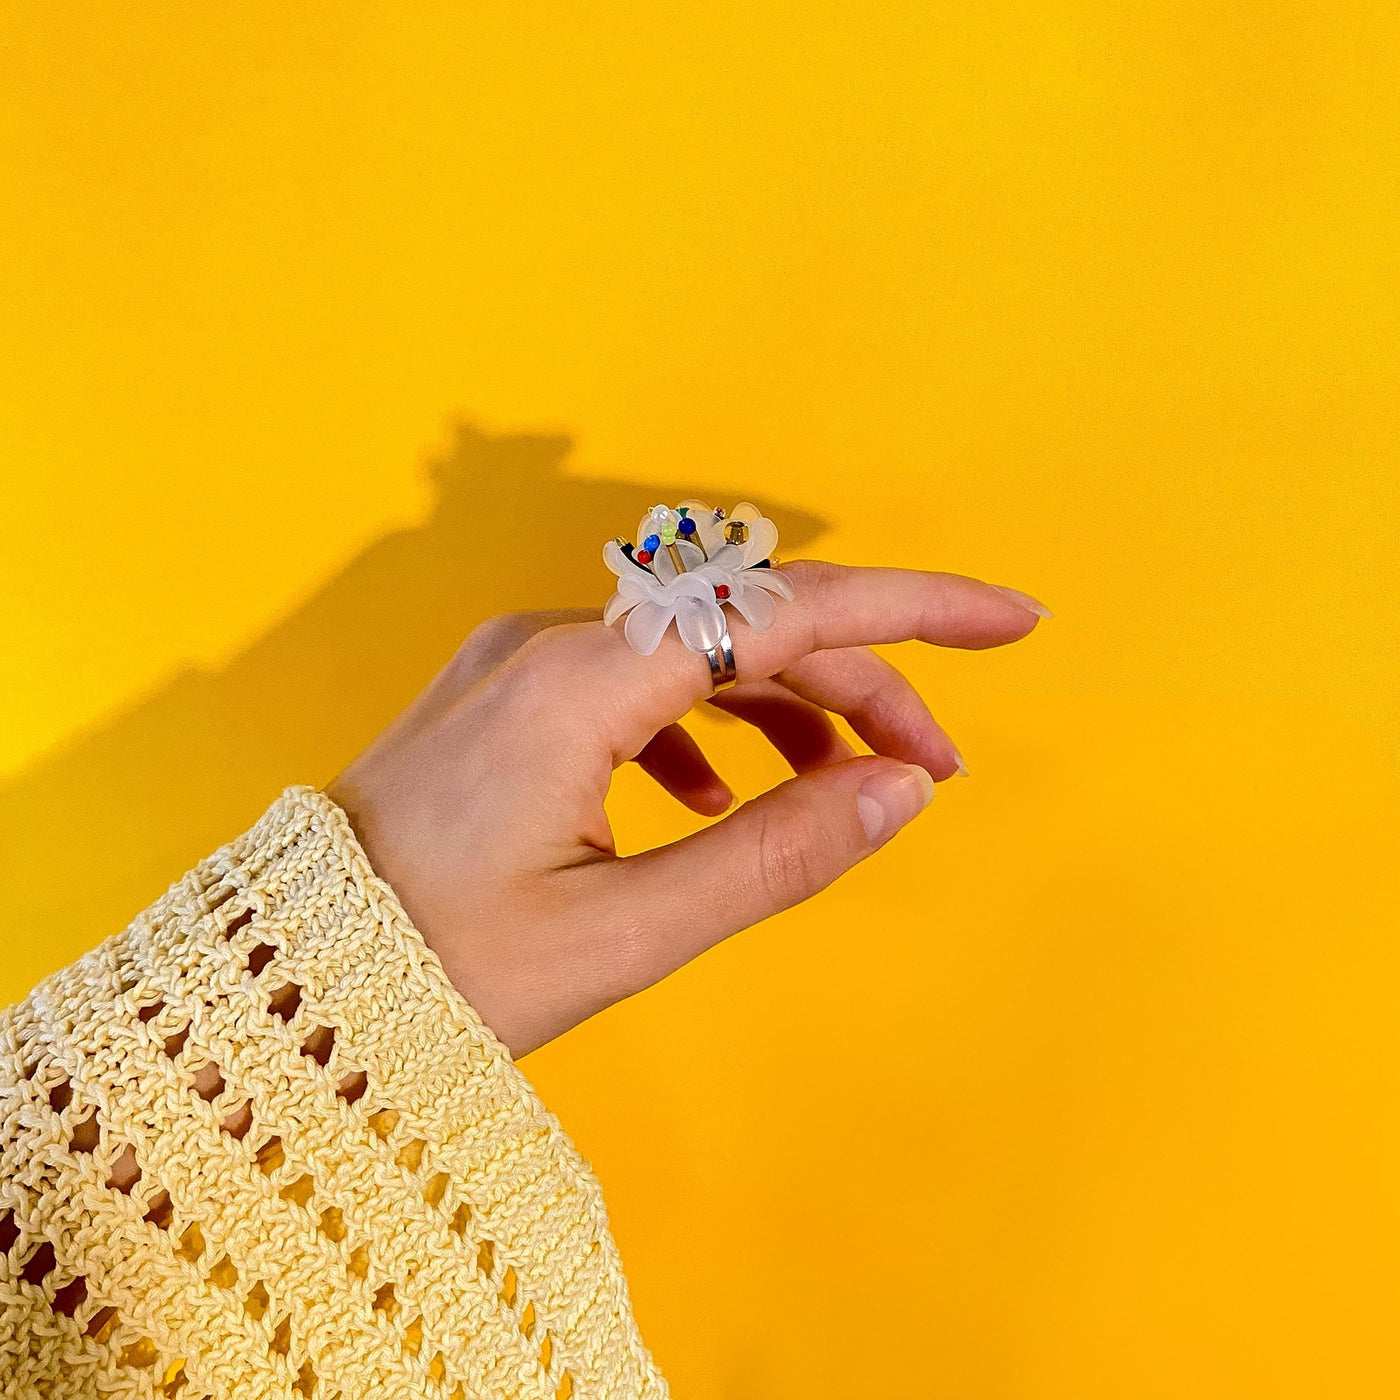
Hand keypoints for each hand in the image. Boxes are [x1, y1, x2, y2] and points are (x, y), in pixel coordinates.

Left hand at [326, 559, 1047, 1056]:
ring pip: (692, 654)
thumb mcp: (624, 934)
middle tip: (931, 770)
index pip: (782, 610)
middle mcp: (547, 643)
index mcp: (578, 683)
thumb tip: (901, 793)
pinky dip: (701, 730)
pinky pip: (631, 686)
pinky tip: (713, 800)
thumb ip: (774, 857)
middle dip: (857, 685)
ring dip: (783, 708)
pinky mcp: (502, 700)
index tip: (1012, 620)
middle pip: (747, 629)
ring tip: (843, 788)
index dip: (911, 608)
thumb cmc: (436, 970)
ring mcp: (517, 664)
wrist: (284, 987)